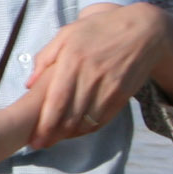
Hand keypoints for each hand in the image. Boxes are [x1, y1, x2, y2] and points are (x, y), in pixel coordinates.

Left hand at [24, 3, 168, 145]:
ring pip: (86, 121)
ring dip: (69, 134)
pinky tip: (77, 131)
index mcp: (72, 60)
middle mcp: (90, 76)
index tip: (34, 138)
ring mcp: (109, 86)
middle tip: (41, 143)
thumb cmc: (99, 30)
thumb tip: (29, 84)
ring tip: (55, 139)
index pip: (56, 101)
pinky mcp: (122, 94)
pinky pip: (103, 119)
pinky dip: (88, 129)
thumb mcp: (68, 34)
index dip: (44, 124)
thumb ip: (45, 57)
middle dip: (53, 134)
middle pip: (69, 116)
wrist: (144, 30)